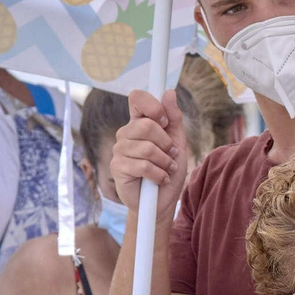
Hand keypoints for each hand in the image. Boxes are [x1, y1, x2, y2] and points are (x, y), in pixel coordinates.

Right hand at [109, 90, 187, 220]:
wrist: (161, 202)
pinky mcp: (117, 167)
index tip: (165, 121)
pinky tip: (160, 179)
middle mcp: (126, 133)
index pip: (137, 98)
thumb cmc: (168, 171)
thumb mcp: (177, 143)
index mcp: (139, 123)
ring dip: (165, 162)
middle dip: (166, 143)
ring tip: (167, 169)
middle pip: (146, 125)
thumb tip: (169, 92)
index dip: (153, 106)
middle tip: (171, 155)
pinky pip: (143, 165)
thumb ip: (173, 119)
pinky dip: (158, 174)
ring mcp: (119, 149)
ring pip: (147, 148)